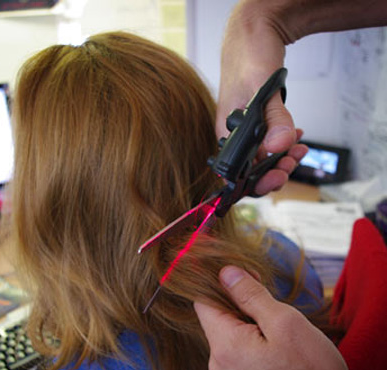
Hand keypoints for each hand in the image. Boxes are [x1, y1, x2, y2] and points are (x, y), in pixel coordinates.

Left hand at [194, 266, 355, 369]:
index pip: (202, 302)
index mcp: (224, 346)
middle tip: (270, 304)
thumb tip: (224, 272)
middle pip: (216, 320)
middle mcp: (219, 366)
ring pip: (229, 337)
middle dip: (239, 305)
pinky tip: (277, 349)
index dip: (222, 284)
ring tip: (278, 330)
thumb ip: (249, 294)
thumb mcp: (283, 321)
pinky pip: (238, 356)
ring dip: (248, 325)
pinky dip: (251, 344)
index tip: (247, 278)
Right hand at [217, 0, 304, 194]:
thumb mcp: (261, 88)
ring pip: (264, 158)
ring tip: (299, 148)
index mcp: (226, 134)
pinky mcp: (258, 123)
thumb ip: (272, 119)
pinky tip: (296, 137)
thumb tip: (278, 147)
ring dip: (284, 158)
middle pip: (252, 170)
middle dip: (276, 170)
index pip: (237, 173)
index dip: (257, 181)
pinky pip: (270, 143)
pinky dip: (285, 144)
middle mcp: (234, 137)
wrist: (253, 33)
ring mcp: (247, 131)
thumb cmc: (247, 56)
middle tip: (294, 159)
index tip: (278, 176)